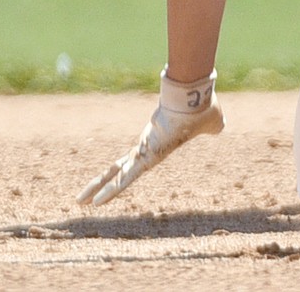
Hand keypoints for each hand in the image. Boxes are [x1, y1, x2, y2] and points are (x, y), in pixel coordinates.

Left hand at [76, 68, 223, 205]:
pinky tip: (95, 202)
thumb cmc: (202, 108)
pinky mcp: (144, 156)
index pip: (134, 160)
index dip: (122, 170)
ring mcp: (143, 152)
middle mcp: (145, 148)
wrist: (195, 97)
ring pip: (115, 175)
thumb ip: (212, 127)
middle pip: (117, 169)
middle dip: (100, 182)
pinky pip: (124, 179)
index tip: (111, 175)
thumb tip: (220, 125)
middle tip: (83, 195)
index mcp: (156, 143)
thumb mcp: (211, 122)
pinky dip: (110, 191)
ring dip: (96, 188)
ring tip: (79, 201)